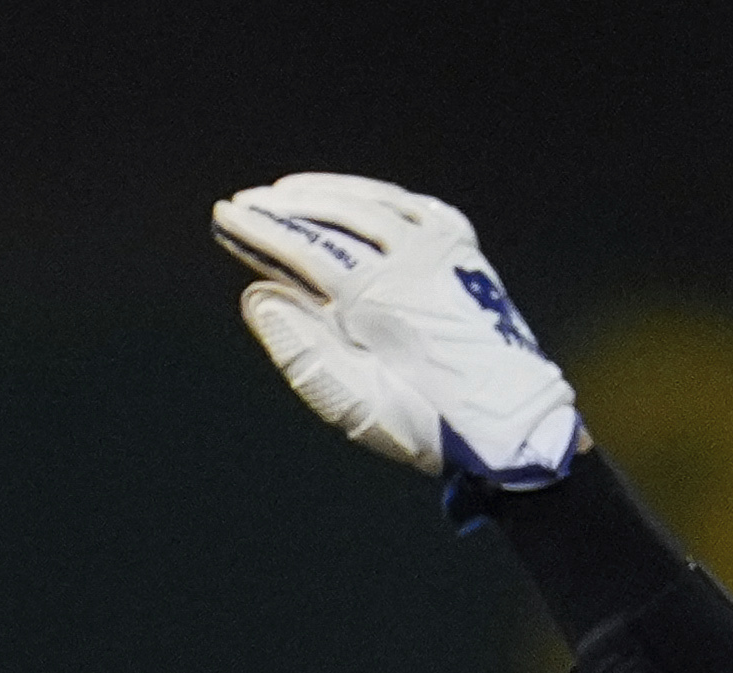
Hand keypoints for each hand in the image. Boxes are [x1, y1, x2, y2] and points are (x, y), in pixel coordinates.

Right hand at [210, 172, 584, 487]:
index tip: (224, 216)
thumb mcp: (350, 399)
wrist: (509, 422)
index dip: (261, 233)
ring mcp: (444, 248)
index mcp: (381, 297)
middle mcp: (414, 259)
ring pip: (375, 202)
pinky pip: (414, 208)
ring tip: (284, 190)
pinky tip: (354, 198)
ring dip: (326, 193)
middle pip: (337, 216)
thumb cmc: (423, 420)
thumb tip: (258, 293)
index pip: (306, 250)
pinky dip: (377, 198)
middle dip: (286, 207)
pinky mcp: (464, 250)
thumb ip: (298, 346)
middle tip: (243, 203)